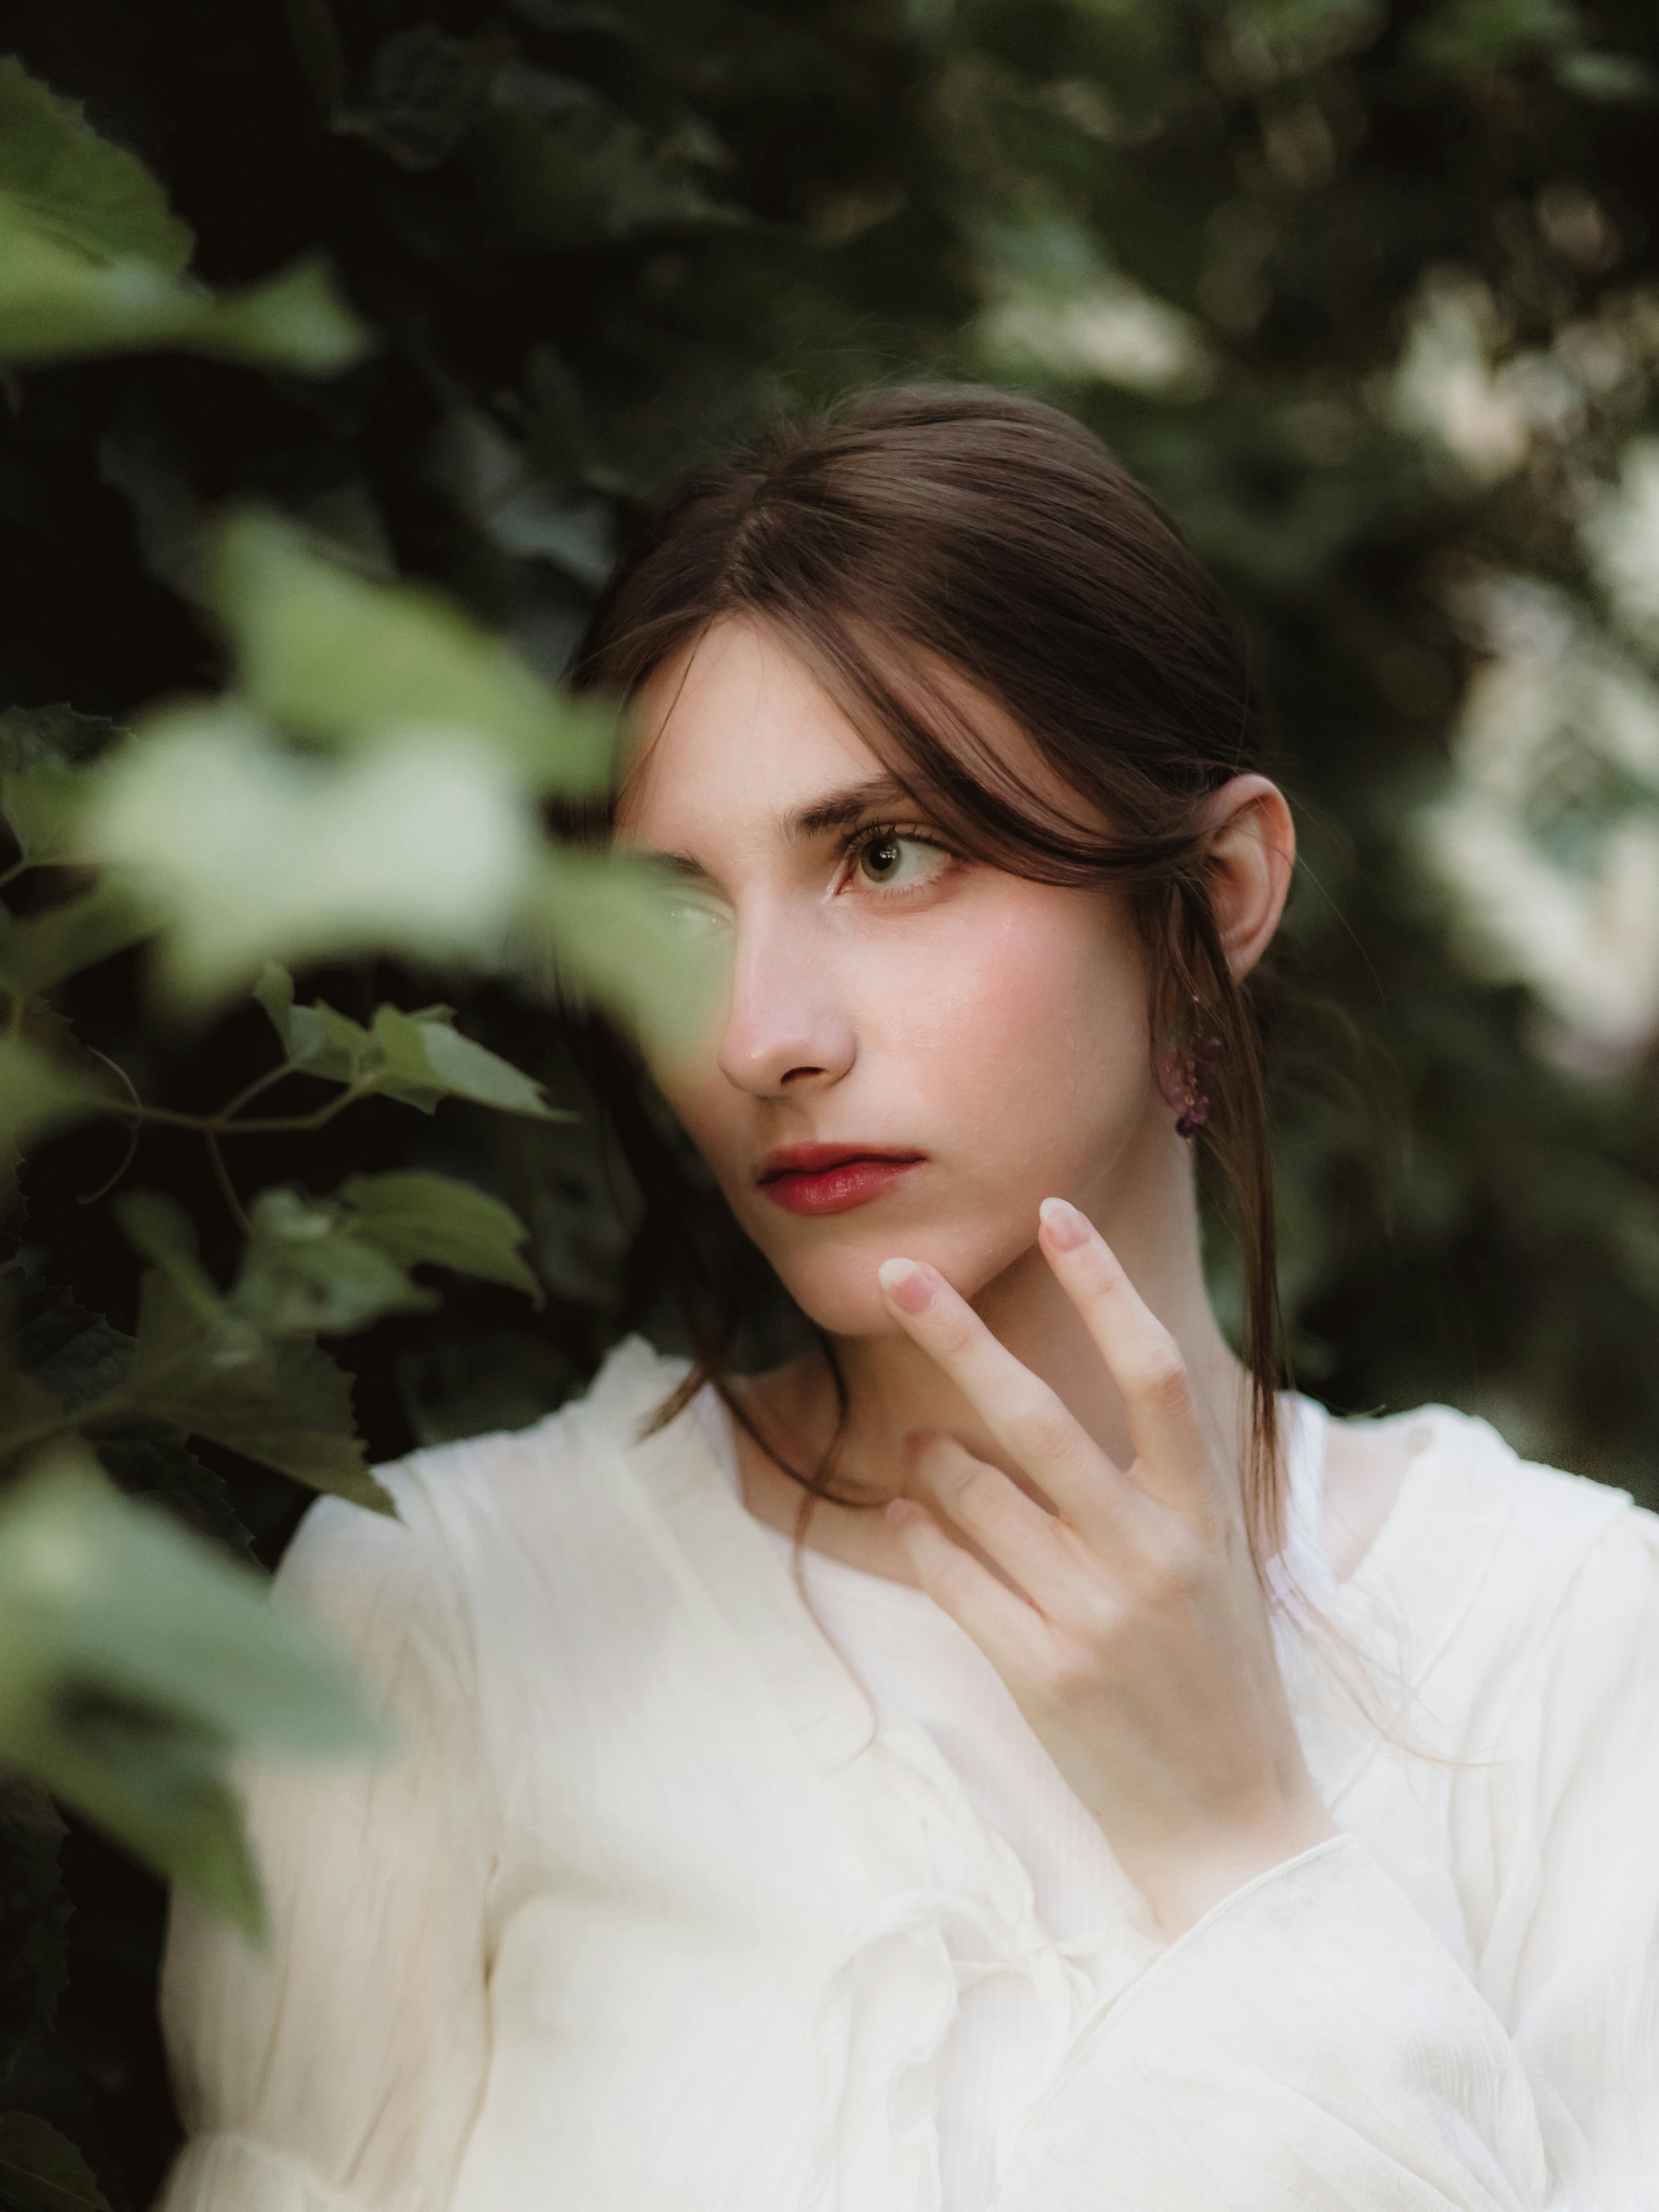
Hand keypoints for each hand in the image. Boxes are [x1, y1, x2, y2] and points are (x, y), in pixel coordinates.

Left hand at [876, 1199, 1334, 1936]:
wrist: (1232, 1831)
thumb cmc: (1219, 1682)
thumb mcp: (1218, 1567)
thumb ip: (1162, 1483)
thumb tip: (1084, 1384)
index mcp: (1207, 1516)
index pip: (1155, 1371)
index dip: (1103, 1286)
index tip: (1055, 1215)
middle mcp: (1153, 1555)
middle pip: (1041, 1417)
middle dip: (960, 1337)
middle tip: (897, 1273)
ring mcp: (1094, 1615)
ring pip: (975, 1496)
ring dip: (933, 1458)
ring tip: (924, 1445)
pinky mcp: (1041, 1673)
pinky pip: (952, 1575)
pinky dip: (924, 1534)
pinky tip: (916, 1515)